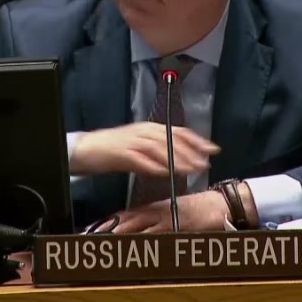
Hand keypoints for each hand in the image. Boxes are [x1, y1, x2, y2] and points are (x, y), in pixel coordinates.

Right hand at [70, 122, 219, 175]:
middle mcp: (144, 131)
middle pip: (172, 140)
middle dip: (190, 153)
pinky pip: (141, 160)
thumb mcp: (141, 147)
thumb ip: (159, 152)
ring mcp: (133, 141)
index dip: (197, 140)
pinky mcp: (122, 153)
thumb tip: (180, 161)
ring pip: (160, 149)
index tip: (212, 149)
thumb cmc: (115, 149)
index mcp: (150, 128)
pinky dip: (154, 166)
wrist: (88, 148)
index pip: (179, 132)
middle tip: (204, 164)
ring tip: (190, 170)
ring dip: (176, 159)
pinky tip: (165, 173)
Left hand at [109, 191, 229, 232]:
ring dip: (123, 230)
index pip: (130, 213)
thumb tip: (145, 228)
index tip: (99, 225)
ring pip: (139, 224)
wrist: (219, 205)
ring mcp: (166, 216)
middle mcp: (158, 210)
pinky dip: (144, 236)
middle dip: (111, 224)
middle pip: (129, 217)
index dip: (113, 219)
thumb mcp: (176, 212)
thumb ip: (160, 218)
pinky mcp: (176, 223)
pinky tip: (134, 241)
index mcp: (157, 207)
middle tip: (95, 231)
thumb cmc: (200, 209)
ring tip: (108, 236)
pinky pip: (156, 231)